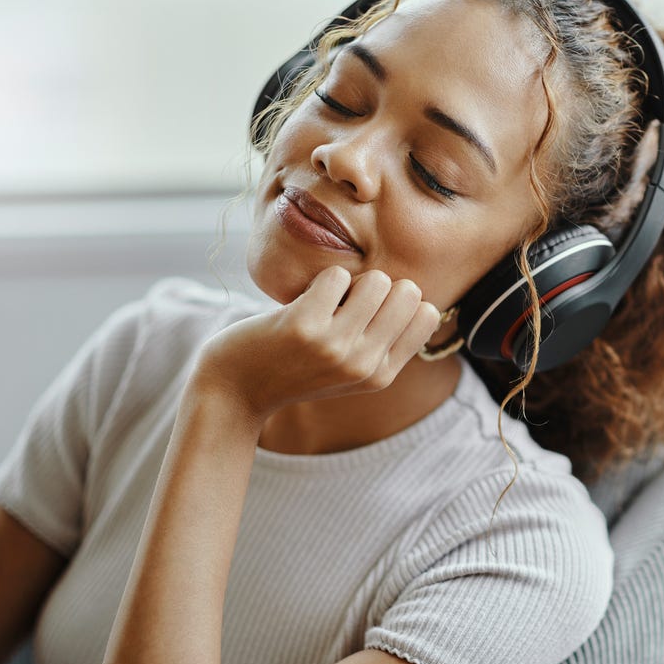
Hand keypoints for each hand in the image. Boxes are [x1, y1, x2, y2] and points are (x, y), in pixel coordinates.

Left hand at [192, 266, 442, 422]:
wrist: (235, 389)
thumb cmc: (295, 368)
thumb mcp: (349, 370)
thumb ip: (384, 342)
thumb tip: (417, 296)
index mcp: (382, 375)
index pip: (428, 314)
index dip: (401, 301)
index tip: (371, 312)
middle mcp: (364, 365)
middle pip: (408, 291)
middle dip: (379, 286)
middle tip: (346, 304)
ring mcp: (336, 347)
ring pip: (377, 280)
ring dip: (351, 280)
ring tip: (326, 302)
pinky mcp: (305, 326)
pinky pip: (336, 275)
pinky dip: (321, 280)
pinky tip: (303, 303)